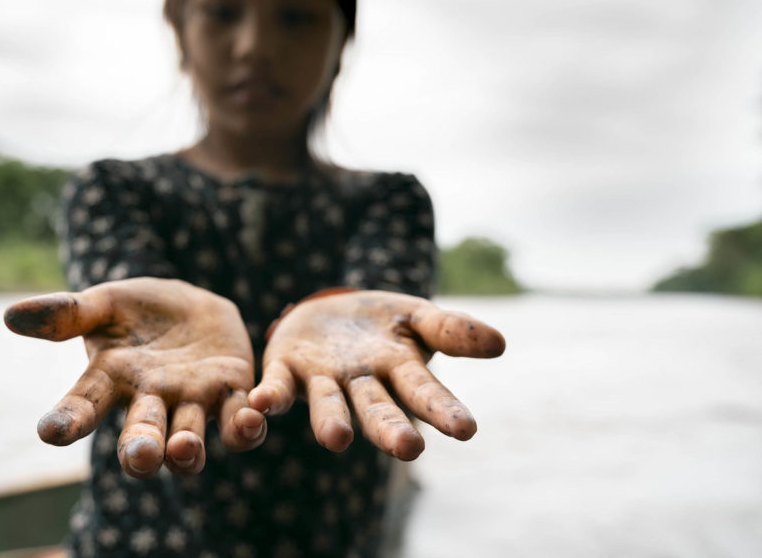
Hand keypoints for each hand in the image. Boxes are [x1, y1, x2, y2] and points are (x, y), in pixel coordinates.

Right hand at [3, 277, 265, 478]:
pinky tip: (253, 417)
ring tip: (186, 448)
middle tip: (141, 457)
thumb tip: (12, 315)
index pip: (83, 407)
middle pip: (141, 438)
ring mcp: (192, 402)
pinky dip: (248, 425)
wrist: (190, 306)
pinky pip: (240, 419)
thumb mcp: (104, 303)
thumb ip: (68, 312)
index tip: (49, 432)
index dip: (67, 421)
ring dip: (189, 450)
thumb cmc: (136, 310)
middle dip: (141, 451)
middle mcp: (150, 402)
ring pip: (190, 440)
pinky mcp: (233, 392)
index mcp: (112, 381)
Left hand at [248, 290, 504, 460]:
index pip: (425, 392)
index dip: (444, 410)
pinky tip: (261, 403)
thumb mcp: (418, 315)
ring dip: (332, 423)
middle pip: (378, 410)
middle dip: (391, 430)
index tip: (466, 429)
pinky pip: (277, 385)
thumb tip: (500, 342)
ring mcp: (324, 379)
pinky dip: (270, 396)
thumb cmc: (382, 322)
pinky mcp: (286, 367)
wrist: (329, 310)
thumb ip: (452, 329)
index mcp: (399, 370)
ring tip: (339, 439)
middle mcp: (362, 383)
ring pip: (329, 405)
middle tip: (409, 450)